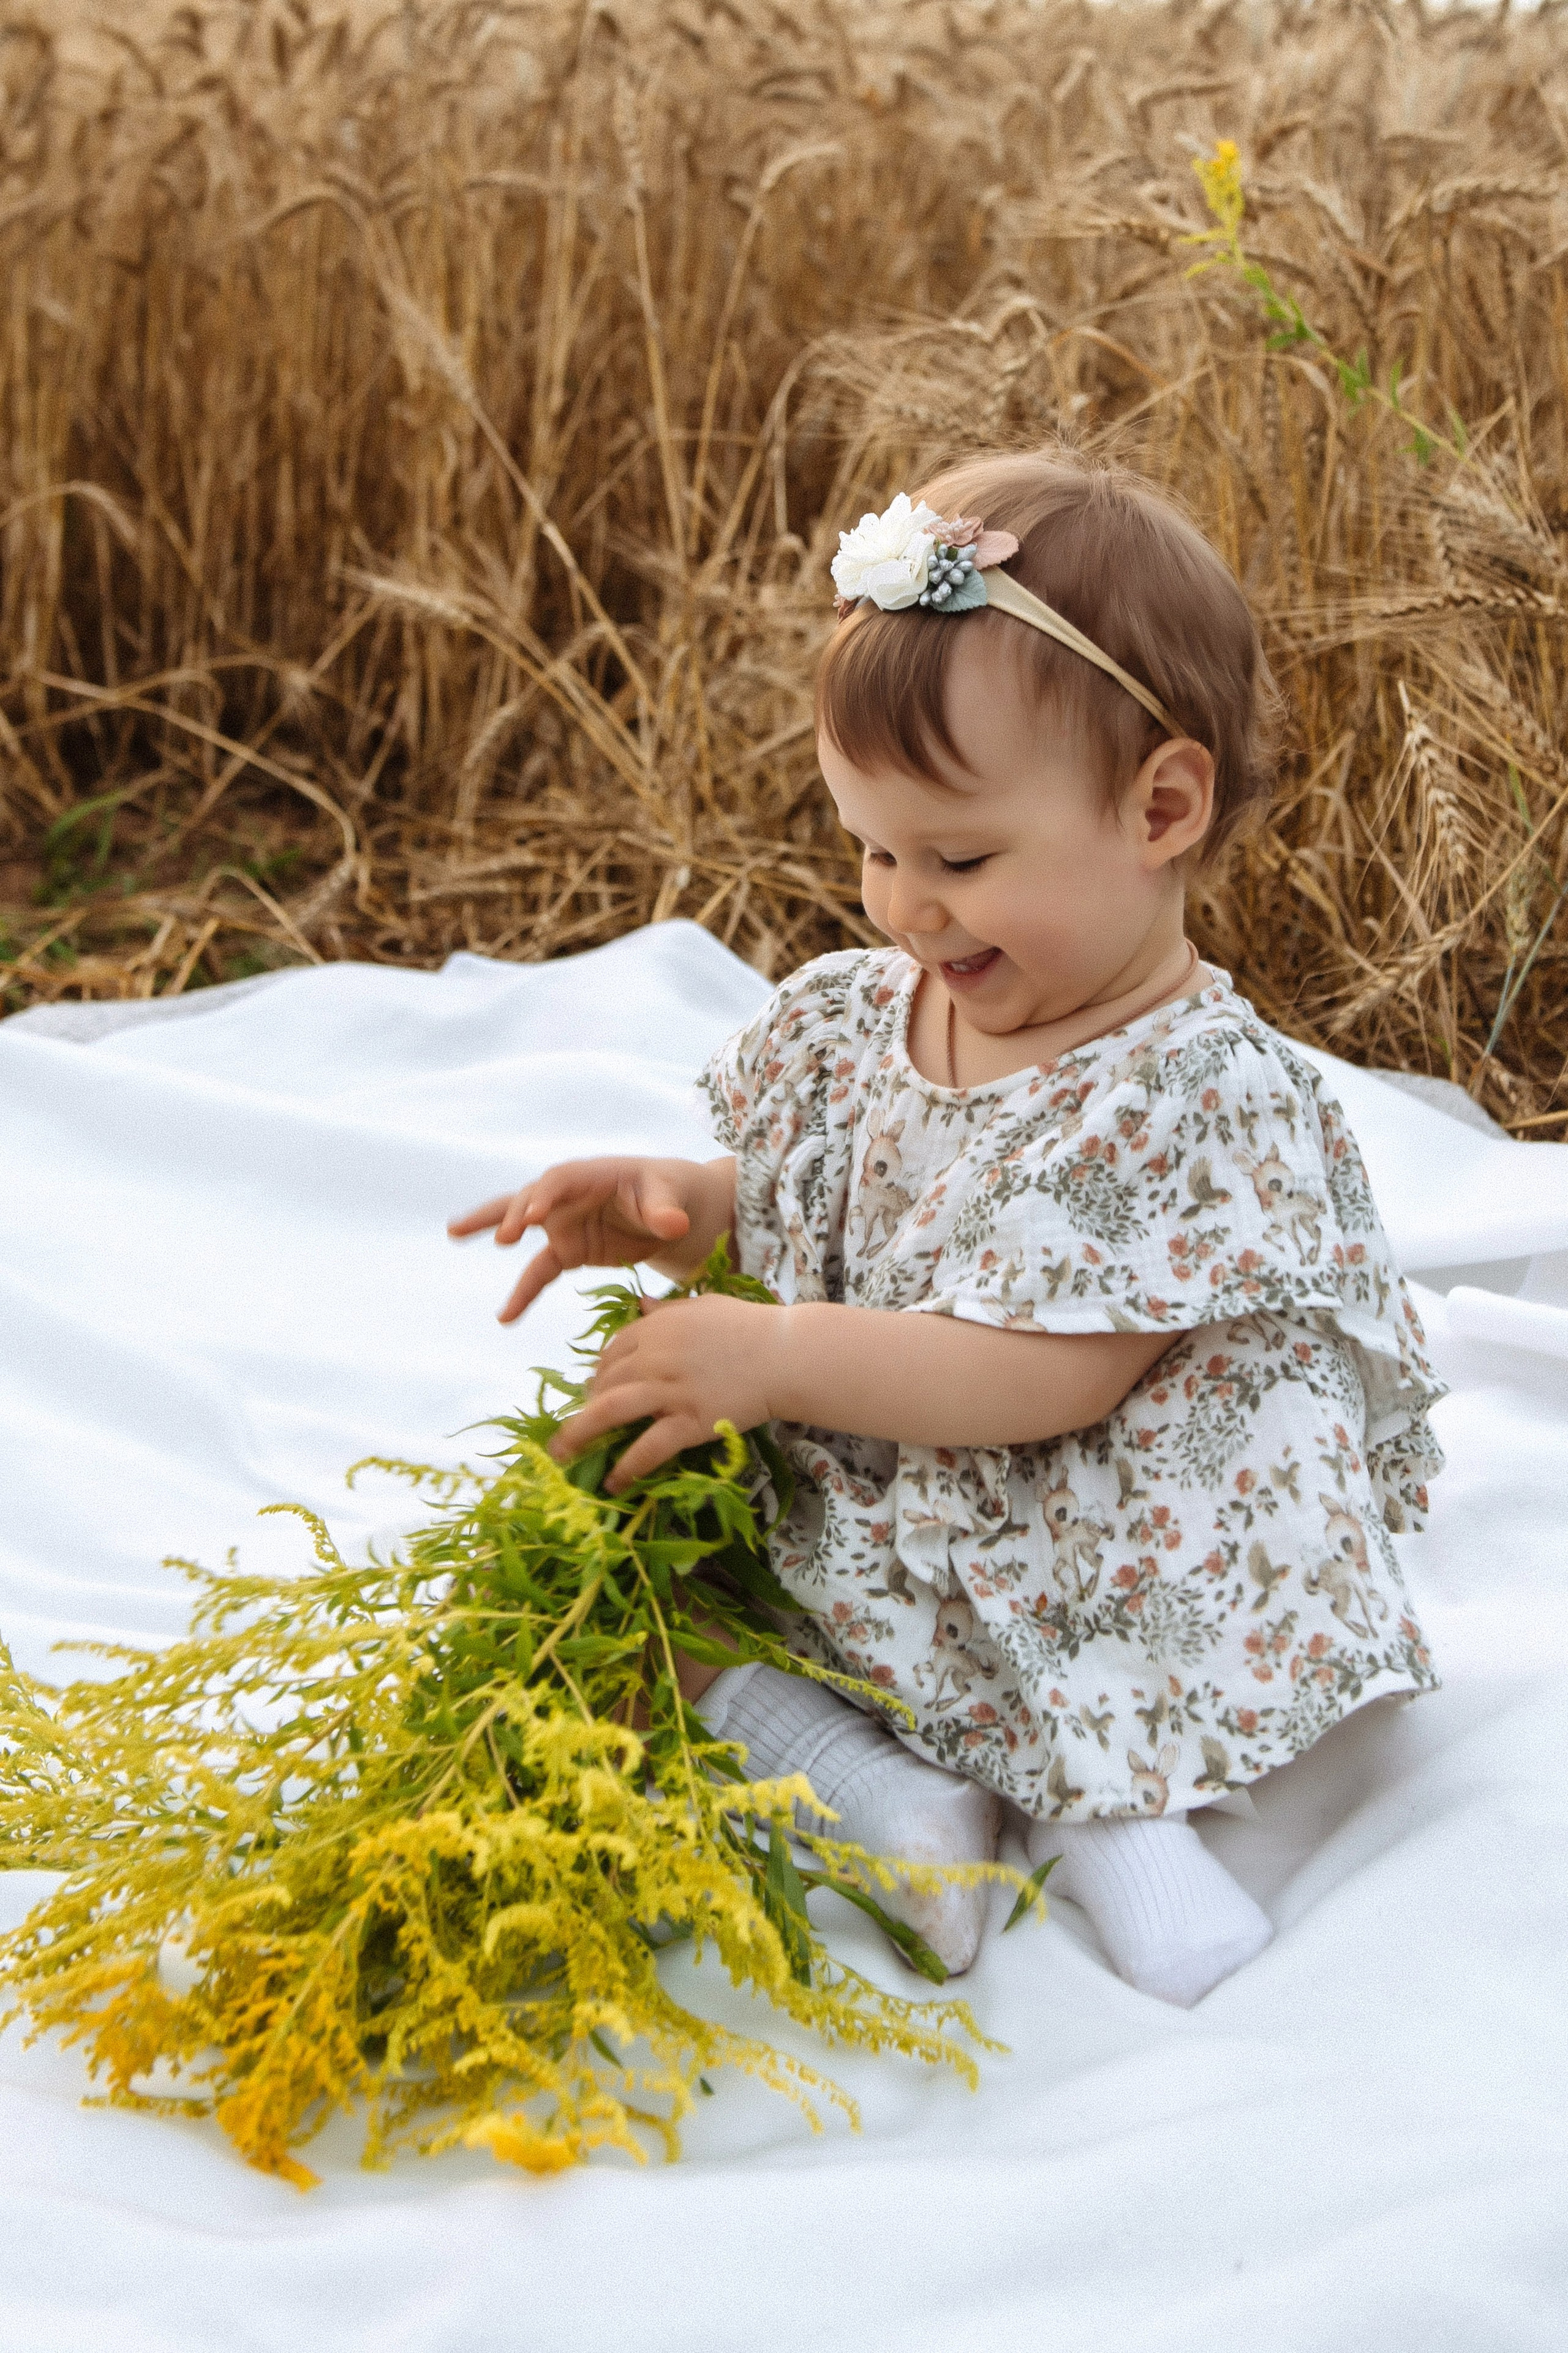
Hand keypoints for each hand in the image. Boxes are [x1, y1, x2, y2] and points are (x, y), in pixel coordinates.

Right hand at [448, 1157, 698, 1322]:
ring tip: (453, 1232)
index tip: (531, 1218)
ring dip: (487, 1225)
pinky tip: (505, 1317)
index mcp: (593, 1174)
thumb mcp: (673, 1199)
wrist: (675, 1210)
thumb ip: (666, 1212)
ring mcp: (563, 1222)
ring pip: (518, 1222)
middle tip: (502, 1238)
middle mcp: (570, 1195)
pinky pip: (539, 1271)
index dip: (545, 1196)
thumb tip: (674, 1225)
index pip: (561, 1180)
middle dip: (513, 1213)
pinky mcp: (567, 1249)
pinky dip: (523, 1292)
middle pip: (532, 1197)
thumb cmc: (671, 1194)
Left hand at [548, 1292, 783, 1492]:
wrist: (788, 1355)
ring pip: (609, 1411)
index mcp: (656, 1327)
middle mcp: (655, 1356)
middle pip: (604, 1381)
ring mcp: (670, 1390)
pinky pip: (648, 1448)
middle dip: (587, 1404)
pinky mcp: (689, 1422)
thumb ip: (668, 1310)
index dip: (599, 1372)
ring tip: (561, 1455)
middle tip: (582, 1425)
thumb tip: (641, 1305)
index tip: (595, 1388)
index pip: (612, 1351)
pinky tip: (614, 1483)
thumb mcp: (704, 1306)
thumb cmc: (752, 1327)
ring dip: (578, 1434)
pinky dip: (627, 1468)